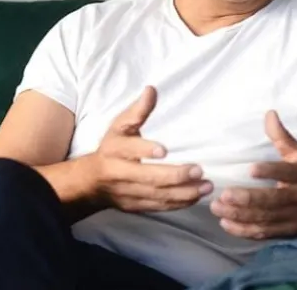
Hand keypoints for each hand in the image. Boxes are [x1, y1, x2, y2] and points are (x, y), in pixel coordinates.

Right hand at [89, 86, 212, 212]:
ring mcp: (128, 193)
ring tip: (206, 186)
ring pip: (156, 195)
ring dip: (183, 193)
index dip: (144, 150)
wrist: (91, 182)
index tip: (164, 150)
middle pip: (147, 177)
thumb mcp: (119, 126)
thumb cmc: (112, 147)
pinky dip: (179, 203)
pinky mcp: (136, 206)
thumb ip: (137, 111)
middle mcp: (119, 173)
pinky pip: (159, 207)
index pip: (128, 150)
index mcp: (114, 150)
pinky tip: (196, 196)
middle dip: (174, 176)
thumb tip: (152, 90)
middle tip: (198, 170)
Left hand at [210, 110, 296, 239]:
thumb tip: (269, 114)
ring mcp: (292, 218)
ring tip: (217, 208)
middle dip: (248, 199)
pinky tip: (226, 224)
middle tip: (224, 194)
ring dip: (240, 215)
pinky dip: (244, 231)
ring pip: (265, 219)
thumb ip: (282, 137)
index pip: (286, 173)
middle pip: (273, 201)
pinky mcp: (286, 232)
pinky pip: (264, 233)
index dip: (270, 172)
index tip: (250, 169)